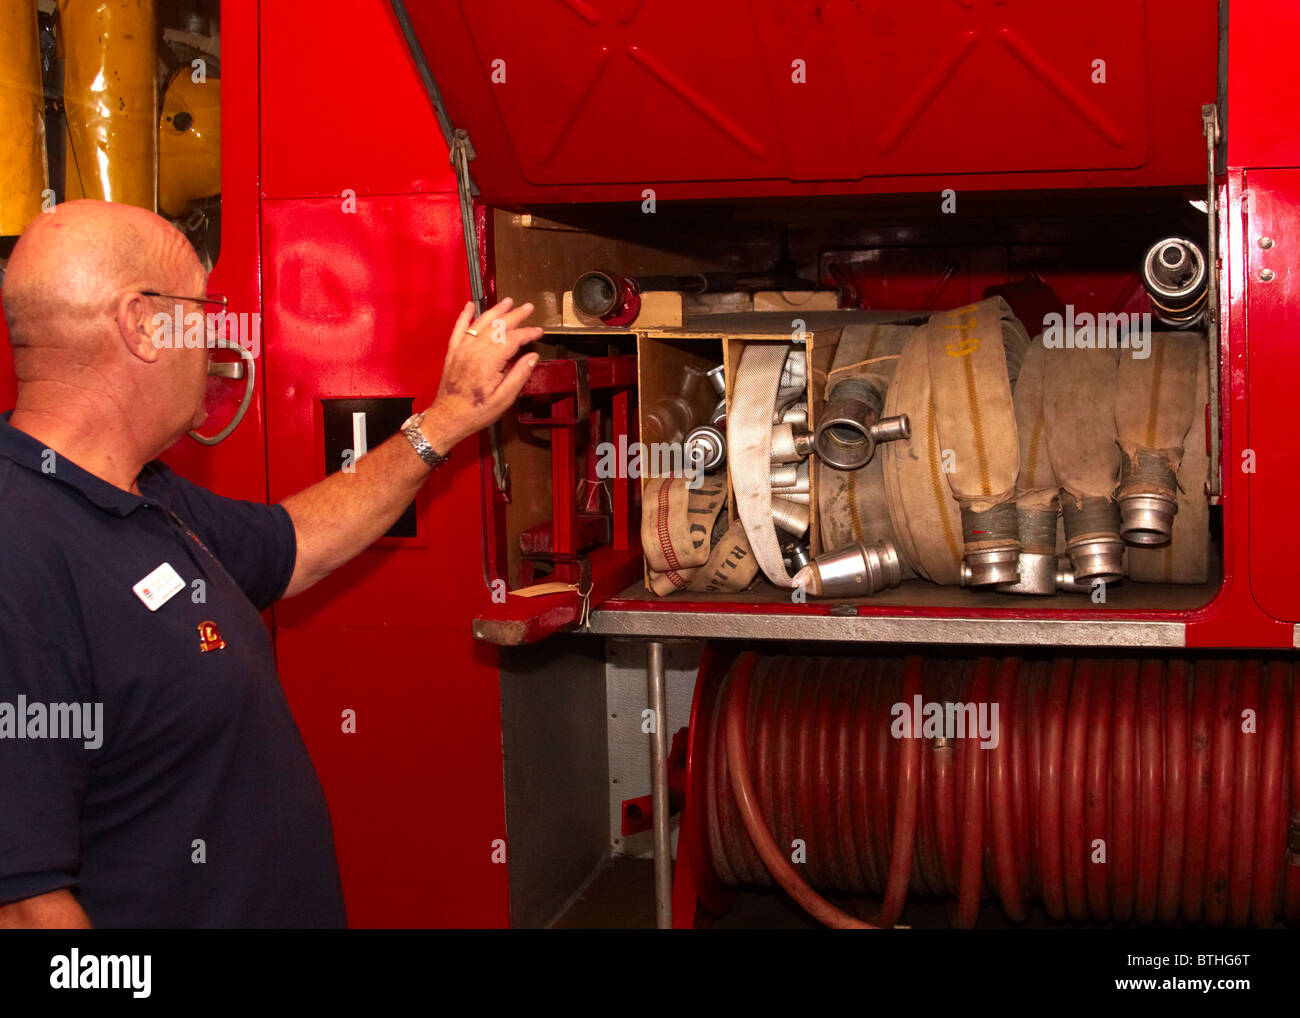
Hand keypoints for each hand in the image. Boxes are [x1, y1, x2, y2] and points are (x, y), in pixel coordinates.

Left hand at [421, 298, 542, 451]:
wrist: (448, 418)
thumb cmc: (477, 412)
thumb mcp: (504, 399)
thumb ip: (519, 375)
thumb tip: (532, 357)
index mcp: (489, 362)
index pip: (512, 339)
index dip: (527, 333)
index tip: (539, 332)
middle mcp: (474, 351)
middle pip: (497, 326)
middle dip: (515, 315)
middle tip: (528, 307)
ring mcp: (461, 349)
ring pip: (480, 323)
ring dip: (495, 311)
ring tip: (508, 301)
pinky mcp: (453, 352)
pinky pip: (459, 329)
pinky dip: (464, 316)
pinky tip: (470, 306)